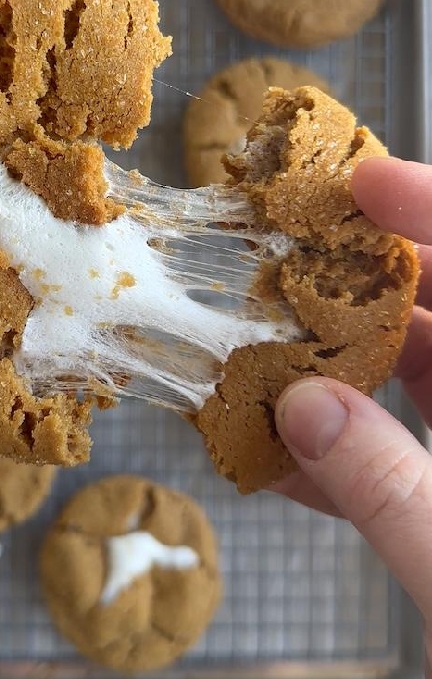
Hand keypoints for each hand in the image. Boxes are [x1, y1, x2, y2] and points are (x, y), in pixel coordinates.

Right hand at [274, 156, 431, 678]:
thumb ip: (392, 494)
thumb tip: (301, 404)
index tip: (365, 184)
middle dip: (365, 296)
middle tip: (280, 275)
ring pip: (426, 388)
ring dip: (343, 380)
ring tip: (262, 363)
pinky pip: (407, 462)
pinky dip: (345, 459)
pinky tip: (278, 461)